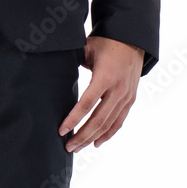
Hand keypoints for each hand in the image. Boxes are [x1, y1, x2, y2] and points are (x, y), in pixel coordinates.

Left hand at [58, 36, 143, 151]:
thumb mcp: (88, 47)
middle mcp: (117, 90)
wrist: (132, 41)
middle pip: (98, 120)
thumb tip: (54, 66)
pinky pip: (119, 121)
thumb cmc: (107, 43)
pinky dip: (108, 134)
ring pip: (108, 124)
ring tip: (78, 147)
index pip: (87, 104)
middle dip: (81, 135)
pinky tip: (97, 142)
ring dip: (92, 137)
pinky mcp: (130, 100)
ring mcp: (125, 96)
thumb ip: (74, 59)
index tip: (62, 130)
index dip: (74, 119)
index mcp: (105, 77)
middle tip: (68, 146)